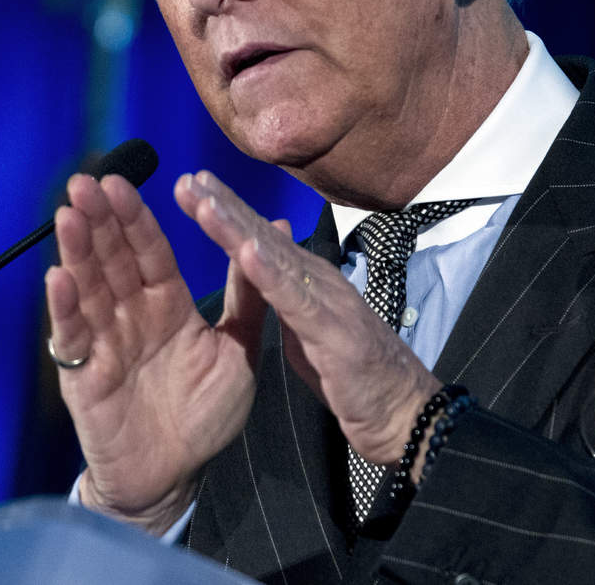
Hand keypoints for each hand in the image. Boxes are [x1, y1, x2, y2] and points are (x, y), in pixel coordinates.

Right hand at [45, 173, 268, 533]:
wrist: (174, 477)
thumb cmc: (203, 416)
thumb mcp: (238, 350)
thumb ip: (250, 296)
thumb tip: (273, 232)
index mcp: (165, 304)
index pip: (148, 251)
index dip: (135, 217)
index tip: (122, 180)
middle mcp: (129, 315)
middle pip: (111, 259)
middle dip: (98, 220)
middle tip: (86, 181)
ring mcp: (102, 342)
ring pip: (87, 287)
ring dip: (76, 250)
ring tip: (69, 215)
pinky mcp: (82, 376)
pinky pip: (71, 337)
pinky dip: (65, 309)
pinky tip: (59, 278)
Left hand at [176, 171, 441, 466]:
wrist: (406, 414)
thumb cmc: (356, 376)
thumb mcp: (307, 331)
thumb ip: (285, 299)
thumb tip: (262, 274)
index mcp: (306, 282)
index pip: (260, 240)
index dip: (227, 212)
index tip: (193, 185)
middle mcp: (317, 280)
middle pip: (263, 237)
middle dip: (224, 207)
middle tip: (188, 179)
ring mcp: (327, 301)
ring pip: (274, 259)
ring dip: (238, 229)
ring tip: (206, 203)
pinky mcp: (333, 332)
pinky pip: (295, 300)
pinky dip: (270, 274)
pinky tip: (247, 252)